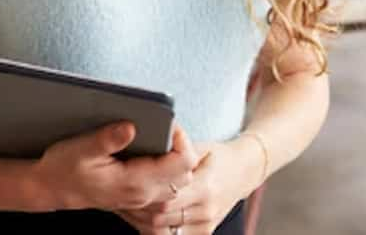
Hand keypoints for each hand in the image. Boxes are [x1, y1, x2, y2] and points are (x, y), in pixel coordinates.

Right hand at [33, 122, 198, 212]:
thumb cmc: (63, 169)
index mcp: (134, 183)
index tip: (168, 122)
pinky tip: (154, 153)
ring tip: (162, 136)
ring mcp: (140, 198)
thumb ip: (107, 139)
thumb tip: (130, 127)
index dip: (182, 140)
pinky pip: (166, 187)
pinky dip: (169, 170)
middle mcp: (142, 194)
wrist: (50, 189)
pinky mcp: (136, 196)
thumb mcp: (81, 149)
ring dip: (177, 159)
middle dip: (183, 147)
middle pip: (186, 174)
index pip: (181, 164)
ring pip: (179, 182)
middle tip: (166, 127)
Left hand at [116, 133, 261, 234]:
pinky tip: (145, 216)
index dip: (145, 192)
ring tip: (129, 205)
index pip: (168, 196)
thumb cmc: (218, 156)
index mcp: (205, 185)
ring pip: (165, 229)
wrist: (244, 172)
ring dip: (145, 219)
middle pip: (162, 215)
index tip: (128, 185)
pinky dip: (158, 228)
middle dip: (140, 207)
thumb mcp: (201, 148)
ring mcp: (206, 223)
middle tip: (121, 196)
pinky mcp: (204, 232)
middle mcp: (206, 208)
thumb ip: (177, 151)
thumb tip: (151, 141)